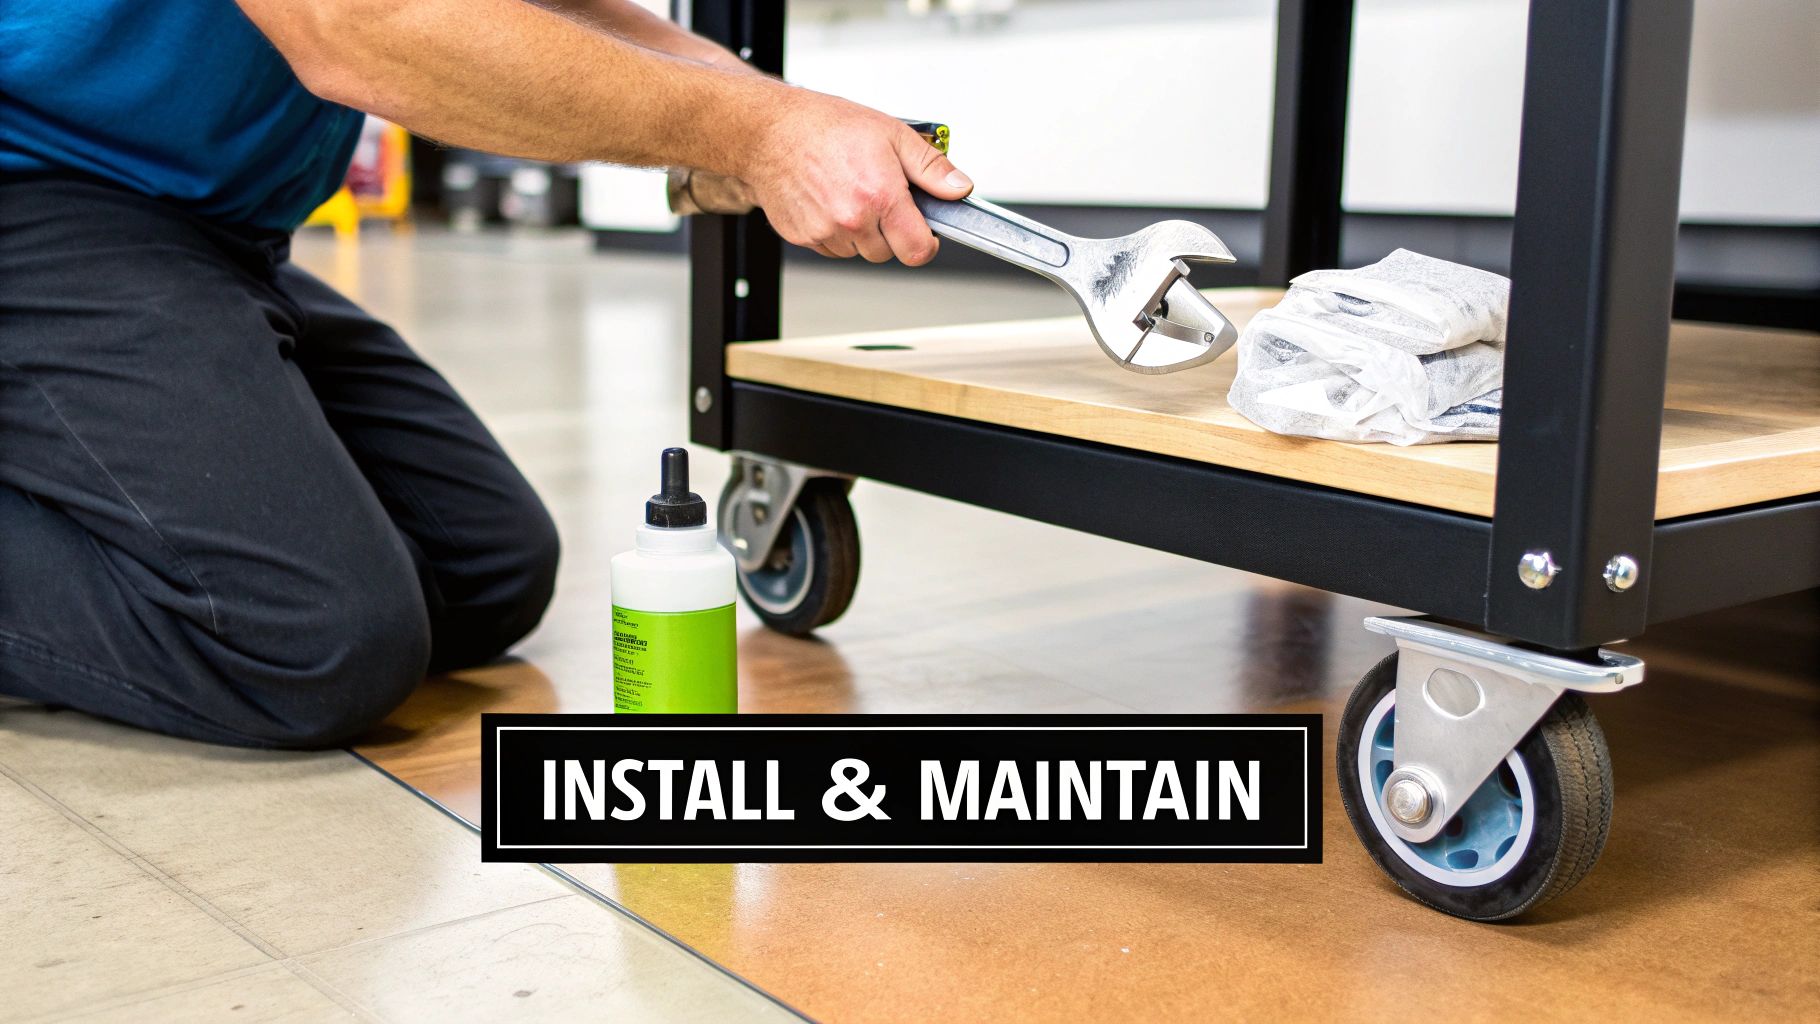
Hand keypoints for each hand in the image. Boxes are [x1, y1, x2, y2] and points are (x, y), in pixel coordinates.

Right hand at [737, 88, 971, 265]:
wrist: (770, 130)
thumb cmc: (825, 126)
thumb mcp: (892, 134)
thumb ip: (931, 168)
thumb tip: (959, 189)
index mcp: (880, 196)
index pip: (918, 251)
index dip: (927, 242)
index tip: (925, 231)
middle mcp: (852, 220)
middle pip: (889, 253)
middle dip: (891, 231)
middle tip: (881, 197)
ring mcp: (825, 232)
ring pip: (859, 252)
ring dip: (862, 232)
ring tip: (851, 192)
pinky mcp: (804, 237)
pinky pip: (832, 248)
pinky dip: (836, 231)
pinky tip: (829, 199)